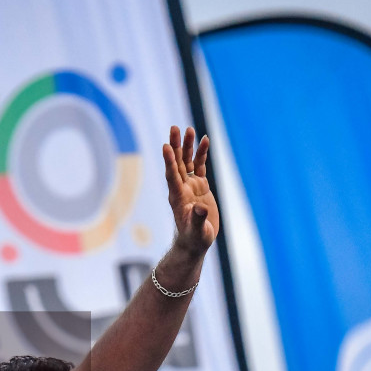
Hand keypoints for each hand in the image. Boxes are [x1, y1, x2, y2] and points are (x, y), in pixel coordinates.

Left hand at [162, 125, 219, 256]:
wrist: (196, 242)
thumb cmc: (194, 239)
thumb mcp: (197, 231)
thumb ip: (198, 220)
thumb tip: (201, 209)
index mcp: (178, 197)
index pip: (172, 176)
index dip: (169, 162)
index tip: (166, 146)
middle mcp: (182, 188)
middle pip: (177, 163)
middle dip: (176, 146)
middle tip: (174, 128)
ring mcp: (191, 186)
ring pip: (188, 161)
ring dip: (187, 146)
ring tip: (188, 129)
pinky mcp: (200, 186)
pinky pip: (200, 166)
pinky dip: (201, 154)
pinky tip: (204, 140)